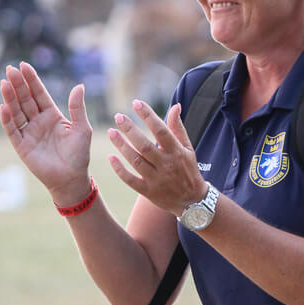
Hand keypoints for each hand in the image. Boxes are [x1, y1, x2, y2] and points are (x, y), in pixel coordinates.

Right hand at [0, 62, 92, 204]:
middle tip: (10, 69)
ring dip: (10, 98)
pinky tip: (3, 107)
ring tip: (4, 83)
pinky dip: (8, 120)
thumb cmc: (79, 154)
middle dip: (18, 84)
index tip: (23, 65)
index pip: (39, 94)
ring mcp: (29, 133)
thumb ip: (78, 108)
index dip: (32, 80)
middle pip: (25, 100)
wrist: (72, 178)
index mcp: (52, 115)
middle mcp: (38, 121)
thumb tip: (79, 86)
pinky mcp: (22, 146)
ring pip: (17, 112)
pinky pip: (13, 131)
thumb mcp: (82, 128)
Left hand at [107, 99, 206, 215]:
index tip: (136, 103)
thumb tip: (175, 106)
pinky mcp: (148, 191)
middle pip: (145, 145)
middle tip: (118, 116)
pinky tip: (110, 157)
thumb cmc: (188, 169)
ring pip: (136, 161)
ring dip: (122, 146)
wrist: (192, 201)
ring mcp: (157, 179)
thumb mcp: (187, 148)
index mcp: (176, 152)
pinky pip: (130, 180)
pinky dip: (119, 169)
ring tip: (111, 132)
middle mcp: (166, 165)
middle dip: (130, 129)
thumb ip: (178, 127)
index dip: (148, 116)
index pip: (161, 130)